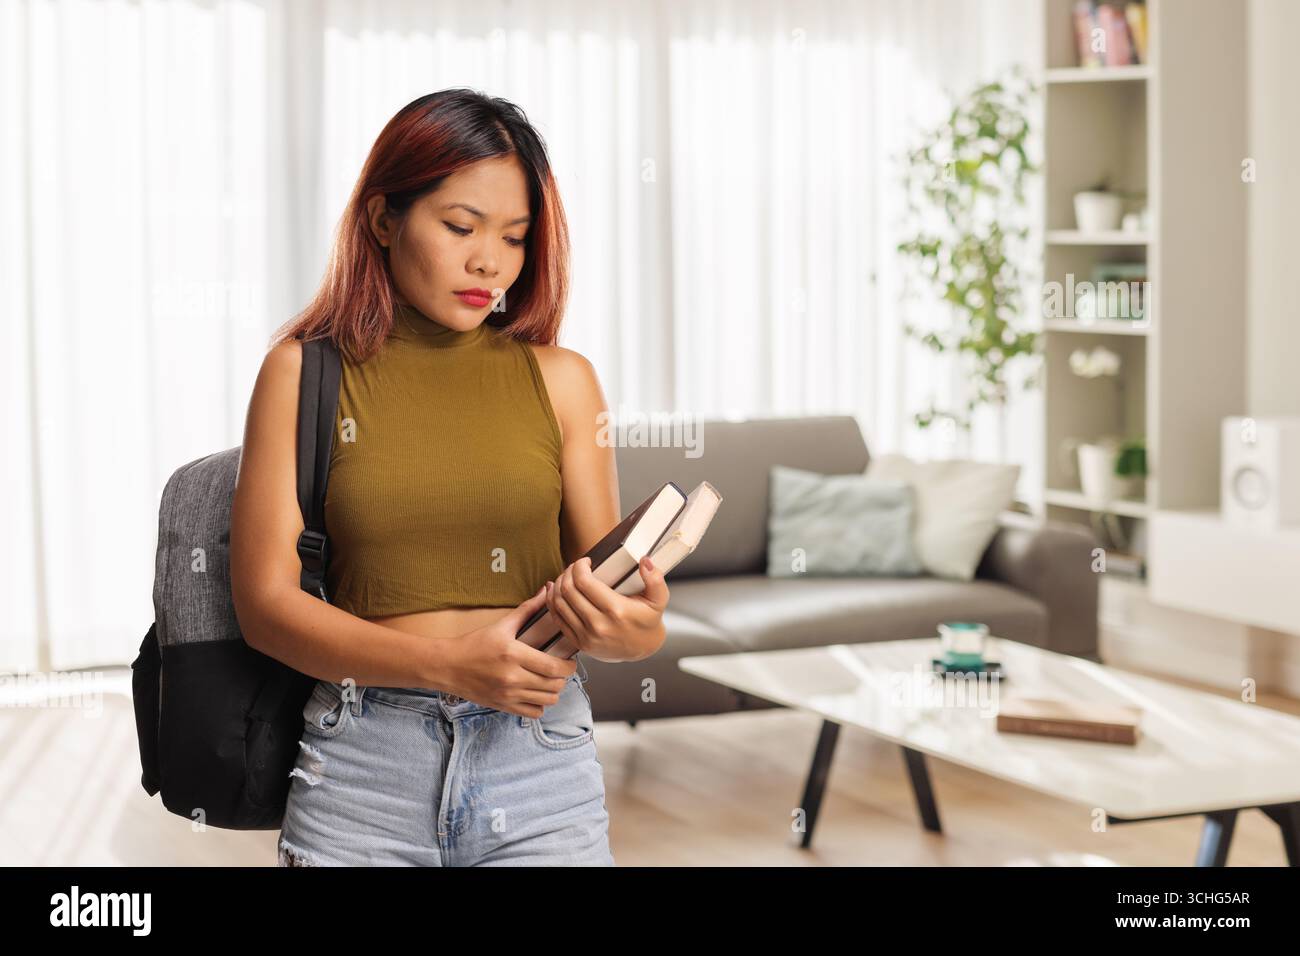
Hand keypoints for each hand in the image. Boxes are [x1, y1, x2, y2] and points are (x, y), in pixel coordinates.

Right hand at [439, 585, 577, 716]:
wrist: (448, 666)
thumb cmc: (474, 644)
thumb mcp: (501, 625)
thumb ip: (527, 609)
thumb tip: (547, 590)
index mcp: (513, 654)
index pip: (553, 667)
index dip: (568, 667)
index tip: (570, 662)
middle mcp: (512, 677)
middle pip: (554, 685)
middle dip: (563, 677)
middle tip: (561, 669)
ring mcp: (508, 695)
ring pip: (547, 701)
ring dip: (553, 691)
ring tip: (550, 681)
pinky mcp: (503, 706)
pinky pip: (533, 712)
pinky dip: (540, 704)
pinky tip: (536, 693)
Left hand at [545, 555, 668, 662]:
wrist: (643, 649)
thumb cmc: (648, 621)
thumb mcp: (659, 599)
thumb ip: (654, 579)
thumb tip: (644, 560)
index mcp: (616, 610)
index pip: (584, 582)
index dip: (579, 566)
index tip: (585, 561)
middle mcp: (598, 624)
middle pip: (568, 590)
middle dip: (568, 572)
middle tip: (575, 567)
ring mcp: (586, 636)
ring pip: (559, 603)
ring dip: (558, 585)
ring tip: (566, 577)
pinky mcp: (579, 643)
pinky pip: (557, 619)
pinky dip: (552, 602)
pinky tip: (556, 591)